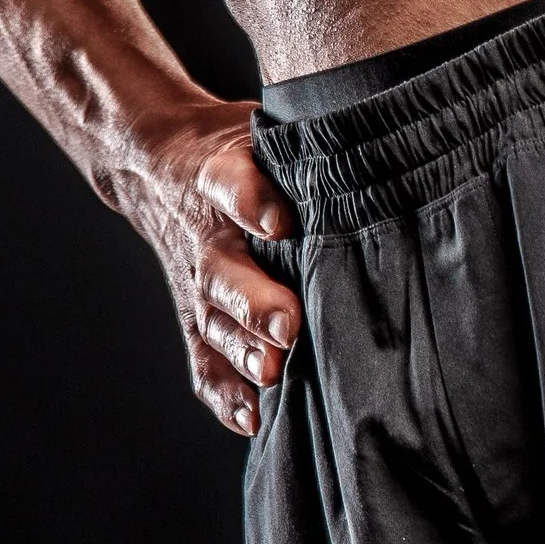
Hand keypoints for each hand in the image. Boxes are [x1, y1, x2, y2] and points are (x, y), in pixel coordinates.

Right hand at [111, 95, 299, 435]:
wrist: (156, 161)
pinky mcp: (194, 314)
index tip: (280, 221)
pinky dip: (223, 390)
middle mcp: (206, 232)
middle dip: (254, 300)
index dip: (252, 200)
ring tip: (270, 373)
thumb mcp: (263, 127)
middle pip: (223, 267)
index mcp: (220, 173)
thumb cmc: (238, 148)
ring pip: (213, 318)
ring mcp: (194, 278)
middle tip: (287, 324)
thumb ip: (308, 142)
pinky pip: (203, 357)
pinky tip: (250, 417)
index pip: (231, 181)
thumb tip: (388, 140)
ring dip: (241, 349)